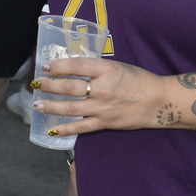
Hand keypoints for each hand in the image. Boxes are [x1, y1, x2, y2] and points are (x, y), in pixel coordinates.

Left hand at [34, 57, 166, 135]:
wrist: (159, 101)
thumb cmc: (139, 80)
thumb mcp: (118, 67)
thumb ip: (97, 69)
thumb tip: (73, 69)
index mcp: (107, 70)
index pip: (77, 66)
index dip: (59, 66)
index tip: (46, 66)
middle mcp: (103, 88)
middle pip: (70, 87)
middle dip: (49, 85)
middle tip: (36, 83)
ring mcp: (102, 107)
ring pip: (70, 107)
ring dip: (51, 106)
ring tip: (37, 104)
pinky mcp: (105, 123)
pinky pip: (81, 126)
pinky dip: (65, 128)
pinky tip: (52, 128)